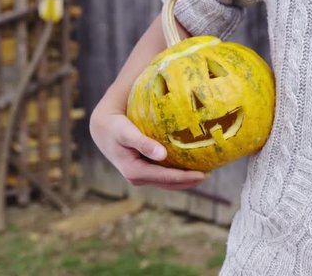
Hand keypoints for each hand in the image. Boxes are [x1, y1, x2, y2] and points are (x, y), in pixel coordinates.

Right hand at [90, 94, 204, 189]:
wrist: (102, 128)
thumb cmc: (115, 126)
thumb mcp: (126, 132)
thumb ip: (143, 143)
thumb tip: (162, 155)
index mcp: (134, 172)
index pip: (165, 178)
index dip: (185, 177)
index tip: (203, 174)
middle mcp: (138, 177)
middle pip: (169, 184)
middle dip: (189, 181)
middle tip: (210, 174)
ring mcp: (141, 175)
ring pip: (167, 182)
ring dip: (185, 180)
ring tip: (205, 173)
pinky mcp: (144, 169)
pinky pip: (164, 174)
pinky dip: (178, 172)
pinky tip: (191, 165)